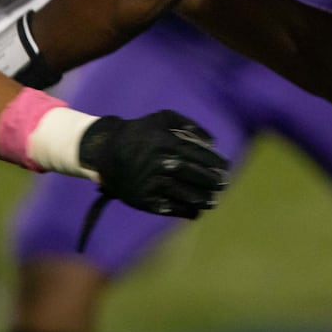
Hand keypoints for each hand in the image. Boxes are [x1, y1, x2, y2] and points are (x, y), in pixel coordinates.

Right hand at [78, 110, 228, 218]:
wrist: (106, 150)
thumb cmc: (139, 132)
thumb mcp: (162, 118)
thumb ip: (188, 125)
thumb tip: (212, 141)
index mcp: (168, 142)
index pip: (199, 155)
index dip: (215, 163)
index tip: (226, 167)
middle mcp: (162, 163)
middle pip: (195, 175)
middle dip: (212, 181)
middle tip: (223, 184)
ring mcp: (153, 183)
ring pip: (185, 194)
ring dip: (202, 199)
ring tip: (213, 201)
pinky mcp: (144, 199)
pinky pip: (169, 207)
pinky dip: (185, 211)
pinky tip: (196, 212)